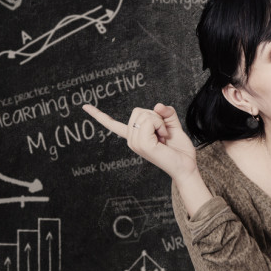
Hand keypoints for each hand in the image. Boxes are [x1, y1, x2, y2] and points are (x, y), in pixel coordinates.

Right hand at [83, 103, 198, 181]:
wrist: (186, 165)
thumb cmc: (178, 148)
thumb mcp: (172, 125)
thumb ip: (165, 112)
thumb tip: (157, 105)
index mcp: (134, 136)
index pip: (112, 124)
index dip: (98, 115)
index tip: (84, 106)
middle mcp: (131, 140)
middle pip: (138, 111)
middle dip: (156, 116)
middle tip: (164, 132)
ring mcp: (135, 143)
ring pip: (145, 114)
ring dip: (160, 121)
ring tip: (164, 136)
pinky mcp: (143, 144)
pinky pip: (149, 121)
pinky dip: (161, 125)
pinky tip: (163, 137)